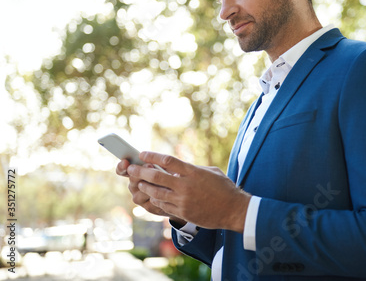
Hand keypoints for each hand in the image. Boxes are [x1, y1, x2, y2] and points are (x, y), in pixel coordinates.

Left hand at [126, 152, 251, 232]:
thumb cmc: (224, 188)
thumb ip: (193, 169)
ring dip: (145, 187)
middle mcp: (185, 185)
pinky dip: (156, 200)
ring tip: (139, 183)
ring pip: (156, 193)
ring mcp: (183, 200)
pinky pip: (163, 206)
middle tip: (130, 169)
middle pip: (156, 177)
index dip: (152, 156)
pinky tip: (152, 196)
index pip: (167, 161)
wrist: (233, 209)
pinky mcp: (183, 212)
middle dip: (140, 172)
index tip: (142, 154)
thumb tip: (179, 168)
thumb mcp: (211, 172)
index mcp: (193, 172)